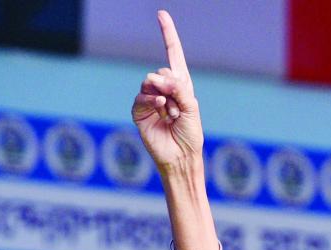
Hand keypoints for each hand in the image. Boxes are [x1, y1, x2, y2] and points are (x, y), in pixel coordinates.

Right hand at [131, 10, 203, 172]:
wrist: (181, 155)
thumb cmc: (190, 133)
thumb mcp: (191, 107)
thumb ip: (179, 89)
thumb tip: (160, 78)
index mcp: (180, 85)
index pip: (173, 54)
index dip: (167, 34)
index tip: (161, 14)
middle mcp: (164, 89)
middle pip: (160, 70)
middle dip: (170, 85)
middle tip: (177, 105)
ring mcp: (150, 99)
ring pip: (149, 81)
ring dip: (163, 97)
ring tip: (171, 113)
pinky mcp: (139, 111)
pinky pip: (141, 96)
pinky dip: (152, 102)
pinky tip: (162, 111)